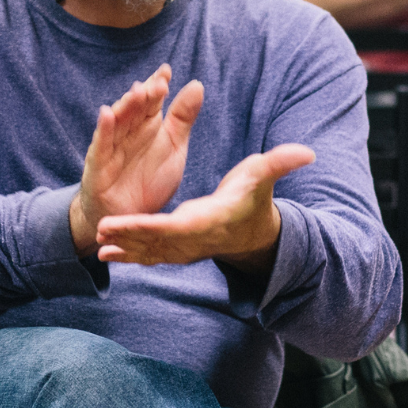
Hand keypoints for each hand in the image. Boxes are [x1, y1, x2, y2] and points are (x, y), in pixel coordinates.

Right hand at [71, 65, 204, 254]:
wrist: (127, 218)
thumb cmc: (148, 180)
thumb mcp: (174, 148)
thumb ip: (183, 119)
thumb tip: (197, 84)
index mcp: (147, 126)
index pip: (151, 101)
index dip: (157, 86)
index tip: (166, 71)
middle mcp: (128, 132)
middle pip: (135, 109)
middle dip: (145, 94)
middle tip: (158, 83)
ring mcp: (111, 147)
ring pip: (118, 122)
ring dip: (126, 106)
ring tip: (137, 91)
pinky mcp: (98, 166)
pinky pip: (100, 146)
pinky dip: (103, 130)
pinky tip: (106, 114)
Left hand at [95, 144, 316, 272]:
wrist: (255, 233)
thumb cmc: (254, 199)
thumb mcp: (263, 177)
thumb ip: (279, 164)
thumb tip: (308, 152)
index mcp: (209, 220)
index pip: (177, 226)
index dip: (150, 225)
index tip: (127, 222)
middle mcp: (194, 239)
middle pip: (157, 241)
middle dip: (129, 237)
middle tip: (101, 231)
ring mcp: (185, 249)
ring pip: (150, 251)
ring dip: (125, 249)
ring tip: (99, 247)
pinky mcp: (177, 250)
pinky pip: (151, 255)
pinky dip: (130, 255)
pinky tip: (105, 254)